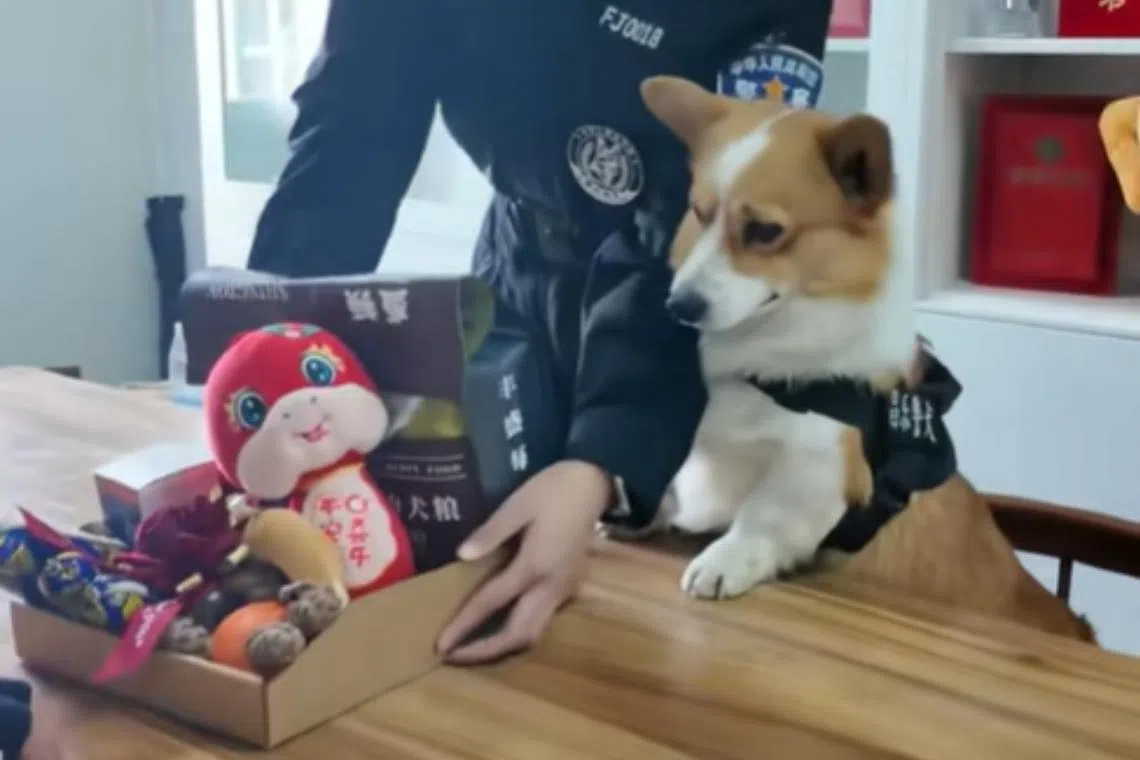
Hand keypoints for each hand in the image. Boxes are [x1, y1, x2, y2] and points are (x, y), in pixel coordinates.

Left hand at [436, 459, 611, 663]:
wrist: (594, 483)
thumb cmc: (553, 490)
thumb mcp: (517, 504)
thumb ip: (490, 533)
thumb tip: (462, 555)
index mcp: (535, 565)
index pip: (492, 603)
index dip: (464, 626)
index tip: (441, 646)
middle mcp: (552, 586)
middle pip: (519, 635)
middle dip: (486, 651)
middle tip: (454, 656)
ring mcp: (565, 590)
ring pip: (535, 633)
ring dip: (504, 646)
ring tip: (473, 647)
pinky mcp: (571, 587)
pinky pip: (543, 619)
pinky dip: (518, 630)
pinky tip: (500, 623)